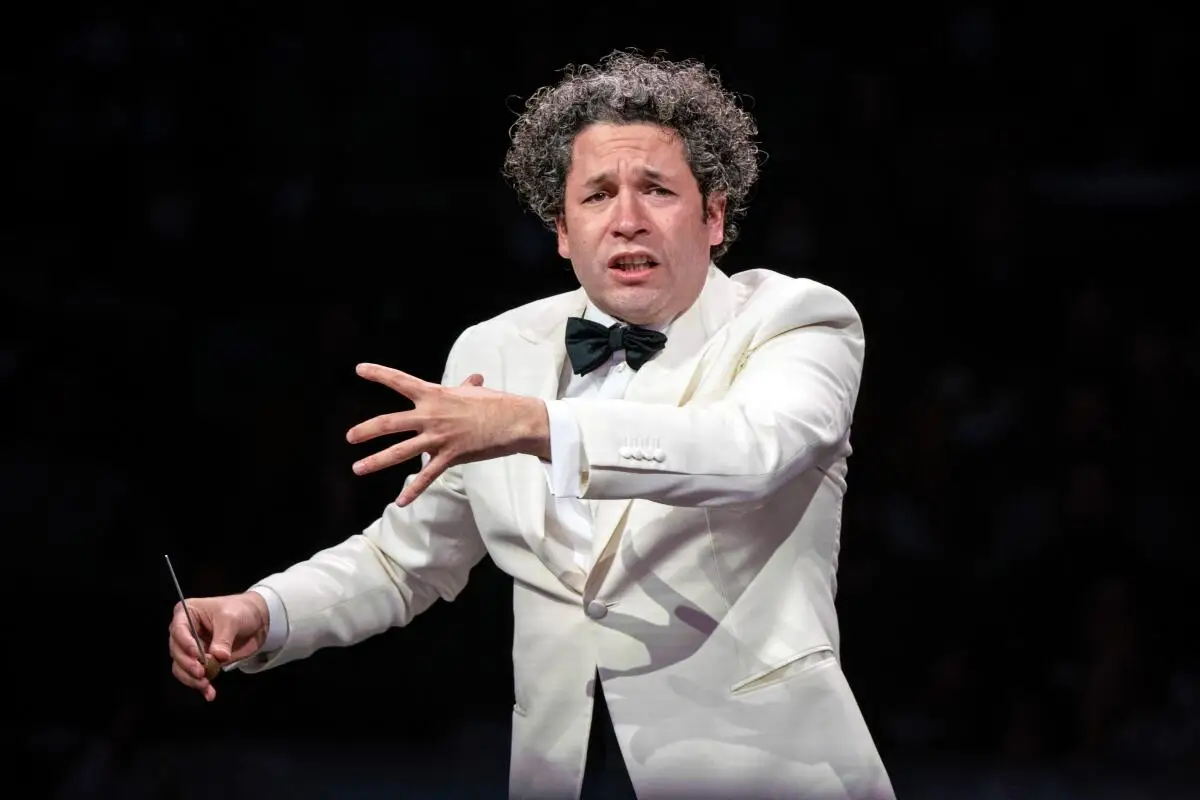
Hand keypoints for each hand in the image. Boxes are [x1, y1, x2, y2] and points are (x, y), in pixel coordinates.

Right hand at [168, 592, 268, 701]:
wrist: (256, 620)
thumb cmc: (240, 610)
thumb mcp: (232, 619)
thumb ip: (223, 638)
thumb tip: (218, 657)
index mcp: (188, 613)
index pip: (179, 629)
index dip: (185, 644)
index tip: (197, 655)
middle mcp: (185, 631)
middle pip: (176, 651)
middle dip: (187, 664)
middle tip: (201, 672)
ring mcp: (192, 648)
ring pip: (181, 667)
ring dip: (191, 678)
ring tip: (205, 684)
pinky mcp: (201, 662)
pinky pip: (195, 676)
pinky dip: (201, 686)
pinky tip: (209, 693)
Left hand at [347, 363, 549, 505]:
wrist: (513, 421)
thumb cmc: (495, 404)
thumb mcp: (474, 393)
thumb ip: (465, 387)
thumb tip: (472, 378)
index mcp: (433, 395)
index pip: (400, 381)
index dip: (379, 374)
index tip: (359, 369)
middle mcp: (430, 416)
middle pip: (390, 423)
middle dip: (367, 431)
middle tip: (350, 437)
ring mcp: (438, 438)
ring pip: (401, 451)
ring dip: (376, 461)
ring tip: (358, 468)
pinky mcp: (450, 456)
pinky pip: (427, 476)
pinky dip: (413, 490)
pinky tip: (400, 502)